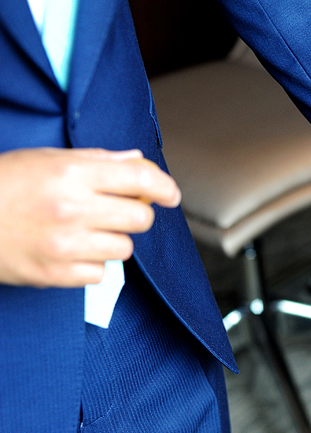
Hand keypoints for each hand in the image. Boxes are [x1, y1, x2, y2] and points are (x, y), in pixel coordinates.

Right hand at [0, 147, 180, 286]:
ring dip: (113, 241)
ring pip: (125, 248)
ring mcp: (65, 244)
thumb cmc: (2, 185)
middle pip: (141, 218)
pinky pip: (101, 273)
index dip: (164, 187)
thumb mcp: (45, 159)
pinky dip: (91, 264)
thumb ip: (97, 161)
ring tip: (85, 232)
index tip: (171, 195)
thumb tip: (137, 162)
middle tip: (116, 212)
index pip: (140, 178)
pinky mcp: (56, 274)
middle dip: (135, 215)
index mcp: (72, 173)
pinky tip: (69, 251)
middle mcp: (73, 208)